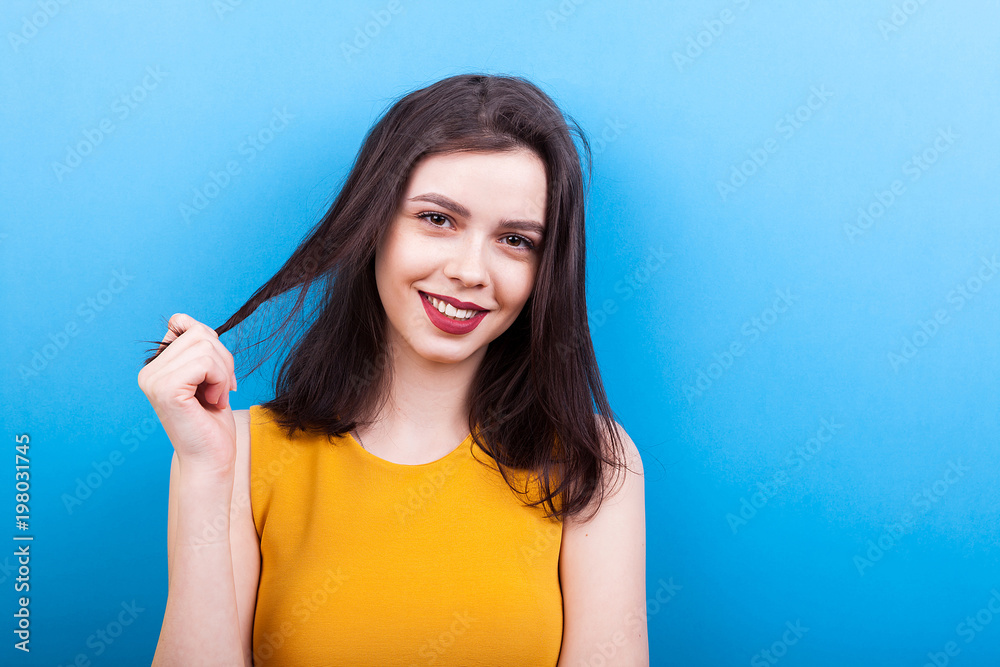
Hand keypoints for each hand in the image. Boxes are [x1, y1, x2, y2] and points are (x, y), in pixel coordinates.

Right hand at [138, 313, 237, 474]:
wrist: (211, 458)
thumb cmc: (212, 421)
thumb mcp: (208, 375)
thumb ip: (200, 348)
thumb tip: (191, 322)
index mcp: (156, 366)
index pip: (185, 324)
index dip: (211, 343)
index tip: (217, 373)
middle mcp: (149, 372)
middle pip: (200, 333)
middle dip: (223, 359)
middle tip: (222, 389)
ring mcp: (154, 380)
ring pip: (206, 345)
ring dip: (224, 372)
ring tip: (216, 397)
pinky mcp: (166, 390)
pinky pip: (205, 363)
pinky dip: (221, 380)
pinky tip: (214, 402)